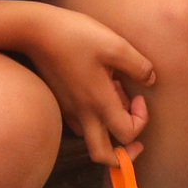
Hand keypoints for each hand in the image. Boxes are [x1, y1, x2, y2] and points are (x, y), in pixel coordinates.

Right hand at [16, 5, 151, 165]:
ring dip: (109, 126)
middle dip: (123, 155)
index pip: (126, 135)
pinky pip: (82, 120)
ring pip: (92, 136)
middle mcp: (82, 114)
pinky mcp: (61, 102)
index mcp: (99, 103)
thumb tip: (151, 80)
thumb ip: (139, 66)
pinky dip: (96, 113)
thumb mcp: (116, 45)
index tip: (139, 97)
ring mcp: (69, 110)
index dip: (141, 121)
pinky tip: (100, 85)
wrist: (36, 32)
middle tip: (136, 141)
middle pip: (102, 155)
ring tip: (116, 94)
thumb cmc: (77, 36)